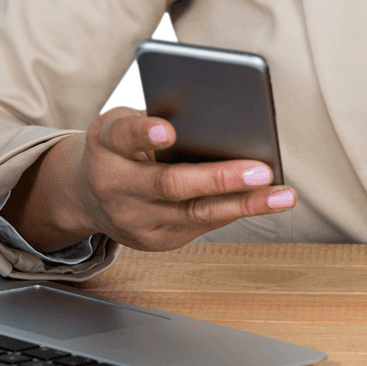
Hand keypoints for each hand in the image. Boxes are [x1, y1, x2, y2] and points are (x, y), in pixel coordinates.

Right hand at [2, 107, 295, 252]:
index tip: (169, 129)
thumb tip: (223, 123)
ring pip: (195, 214)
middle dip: (220, 178)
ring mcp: (134, 221)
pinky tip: (266, 202)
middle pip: (170, 184)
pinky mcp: (154, 241)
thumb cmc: (119, 148)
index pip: (122, 136)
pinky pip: (201, 226)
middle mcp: (114, 187)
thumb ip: (157, 123)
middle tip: (262, 170)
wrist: (83, 196)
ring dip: (245, 204)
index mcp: (105, 146)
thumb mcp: (123, 126)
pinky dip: (235, 211)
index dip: (144, 133)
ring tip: (282, 195)